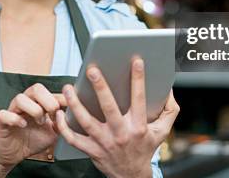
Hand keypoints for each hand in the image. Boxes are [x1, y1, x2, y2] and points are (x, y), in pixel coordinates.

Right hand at [0, 83, 66, 167]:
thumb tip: (73, 114)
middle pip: (35, 88)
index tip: (69, 107)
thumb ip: (62, 122)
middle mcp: (26, 103)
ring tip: (39, 122)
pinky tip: (23, 125)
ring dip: (33, 110)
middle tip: (53, 113)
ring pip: (20, 98)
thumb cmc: (34, 139)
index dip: (60, 97)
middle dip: (48, 100)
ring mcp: (13, 111)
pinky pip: (4, 114)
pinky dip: (15, 119)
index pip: (49, 91)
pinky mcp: (2, 121)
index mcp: (38, 103)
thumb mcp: (53, 132)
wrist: (16, 154)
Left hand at [56, 58, 179, 177]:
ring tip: (68, 88)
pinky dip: (64, 127)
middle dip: (100, 88)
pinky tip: (58, 113)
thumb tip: (168, 89)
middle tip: (92, 70)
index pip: (139, 99)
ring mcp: (104, 142)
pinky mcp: (91, 150)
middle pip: (109, 108)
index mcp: (138, 126)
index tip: (136, 61)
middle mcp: (121, 134)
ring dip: (76, 104)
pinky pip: (74, 138)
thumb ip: (170, 109)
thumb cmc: (145, 148)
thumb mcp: (163, 130)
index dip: (138, 80)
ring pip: (87, 121)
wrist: (131, 176)